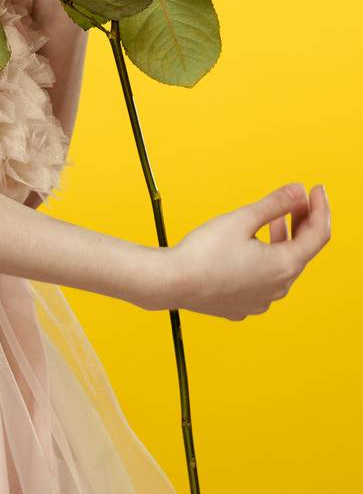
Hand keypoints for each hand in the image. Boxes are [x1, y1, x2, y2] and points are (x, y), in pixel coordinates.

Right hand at [149, 183, 330, 316]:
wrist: (172, 282)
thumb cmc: (204, 251)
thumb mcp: (242, 219)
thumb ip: (275, 204)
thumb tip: (299, 190)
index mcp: (283, 266)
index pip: (318, 235)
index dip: (321, 209)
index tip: (317, 189)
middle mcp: (278, 288)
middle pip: (302, 251)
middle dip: (302, 222)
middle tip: (298, 198)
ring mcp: (262, 300)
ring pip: (283, 266)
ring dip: (284, 239)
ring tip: (276, 218)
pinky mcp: (244, 304)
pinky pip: (265, 279)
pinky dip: (267, 258)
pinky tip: (253, 245)